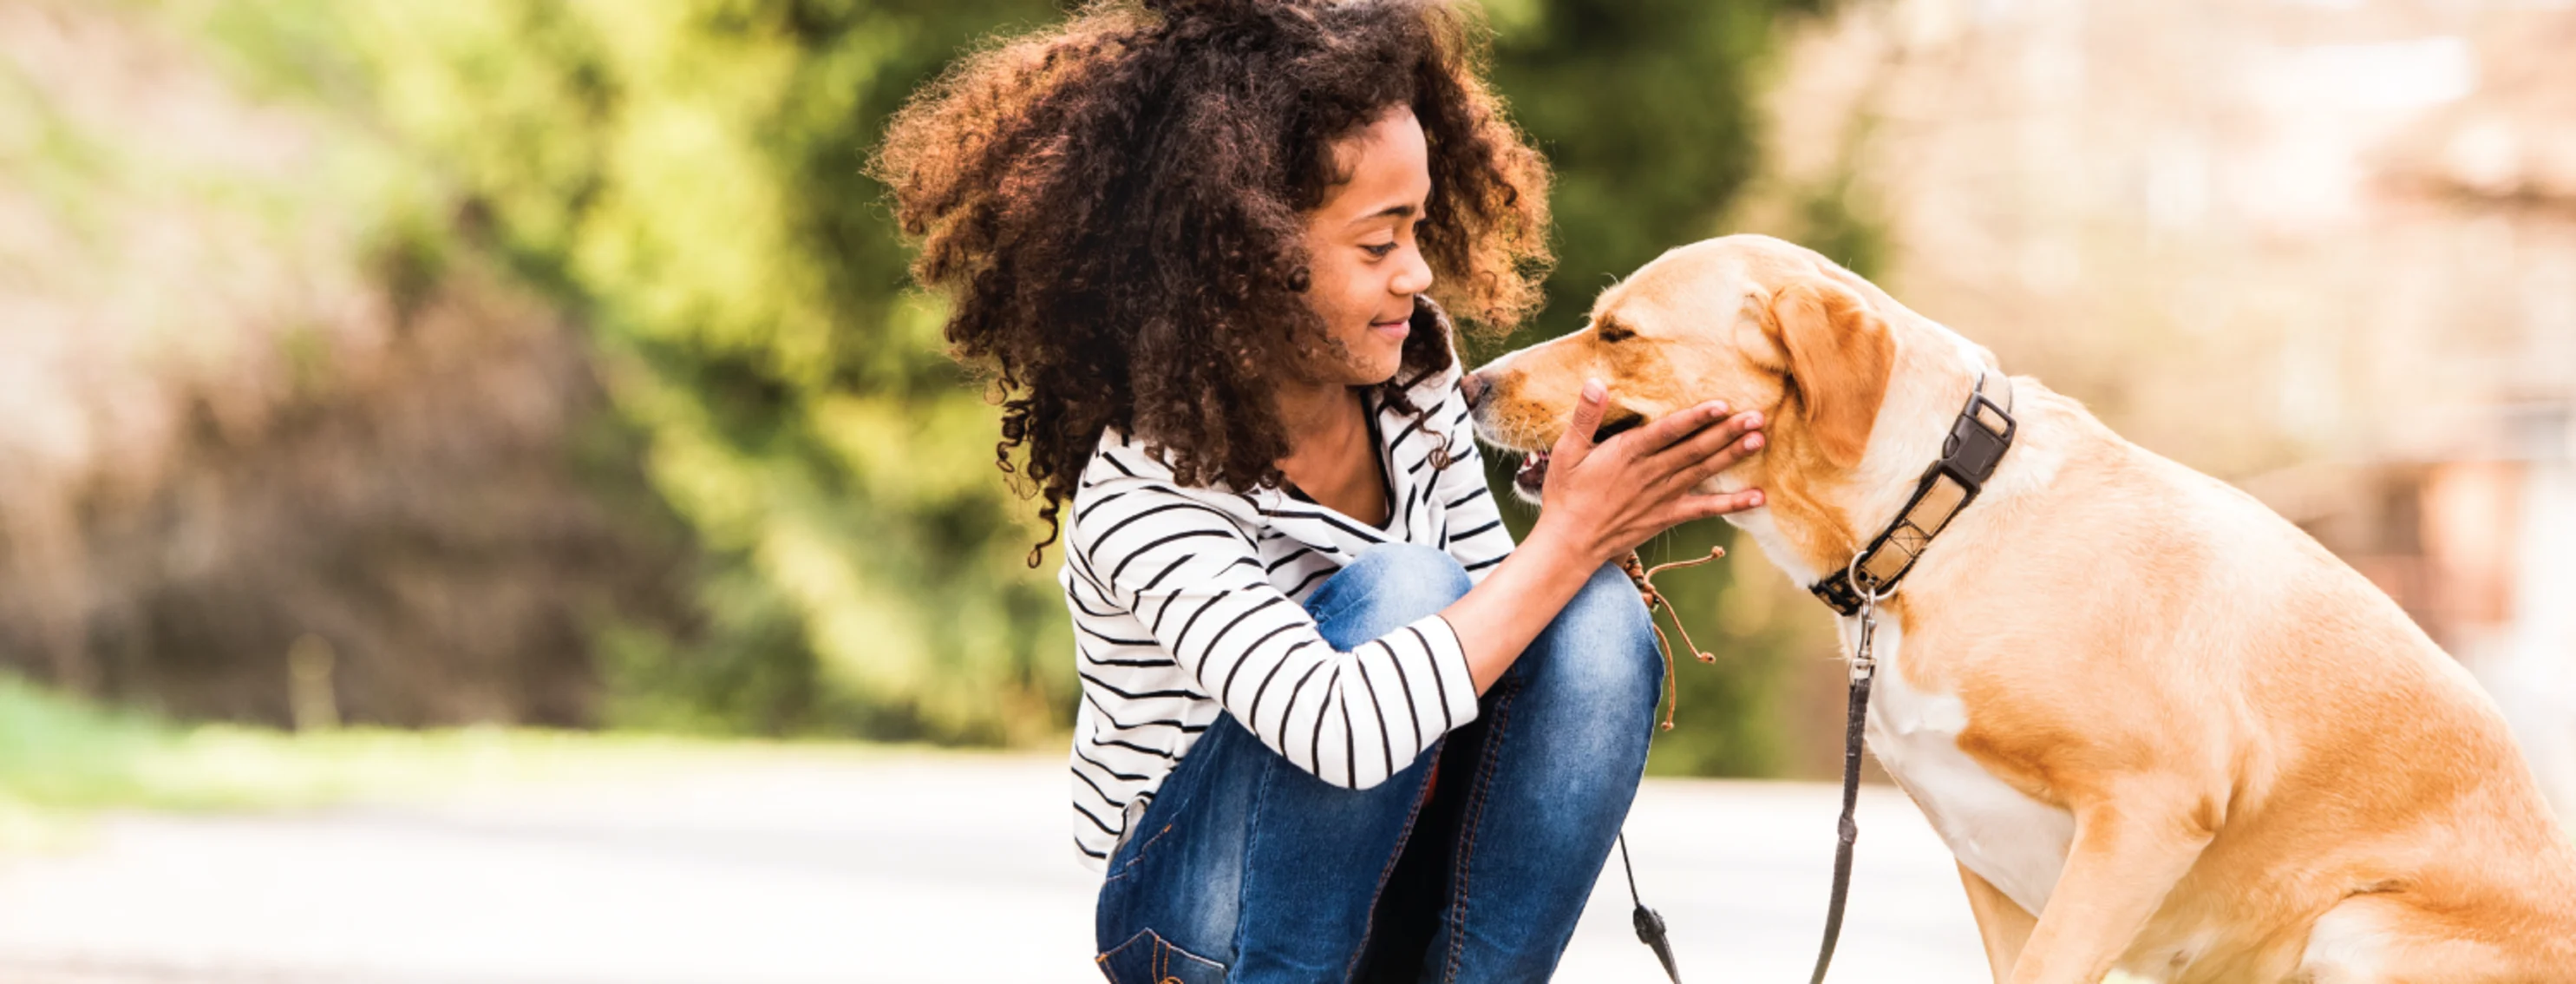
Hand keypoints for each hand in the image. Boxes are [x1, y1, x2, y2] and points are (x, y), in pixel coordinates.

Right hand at [1534, 379, 1765, 564]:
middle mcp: (1650, 473)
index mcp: (1627, 453)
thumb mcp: (1566, 452)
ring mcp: (1662, 496)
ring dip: (1732, 456)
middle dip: (1727, 432)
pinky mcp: (1667, 516)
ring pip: (1703, 472)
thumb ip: (1584, 417)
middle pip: (1694, 449)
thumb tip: (1595, 383)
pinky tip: (1759, 497)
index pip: (1667, 431)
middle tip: (1758, 416)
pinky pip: (1705, 509)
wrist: (1569, 543)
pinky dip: (1733, 504)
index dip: (1696, 418)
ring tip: (1759, 440)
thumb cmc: (1566, 494)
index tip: (1722, 405)